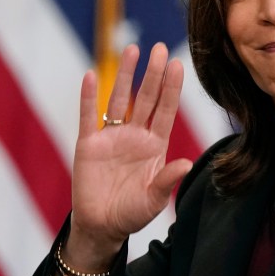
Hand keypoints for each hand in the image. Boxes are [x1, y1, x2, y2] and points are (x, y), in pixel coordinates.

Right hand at [65, 43, 193, 270]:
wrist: (101, 227)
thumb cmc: (132, 214)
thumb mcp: (153, 200)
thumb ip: (167, 180)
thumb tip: (186, 163)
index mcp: (155, 146)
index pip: (165, 111)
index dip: (171, 89)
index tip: (178, 65)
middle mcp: (135, 135)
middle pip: (145, 98)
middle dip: (152, 74)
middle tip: (159, 48)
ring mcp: (111, 137)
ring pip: (119, 100)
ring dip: (125, 75)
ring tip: (133, 50)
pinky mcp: (88, 144)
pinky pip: (88, 116)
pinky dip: (89, 97)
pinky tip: (92, 75)